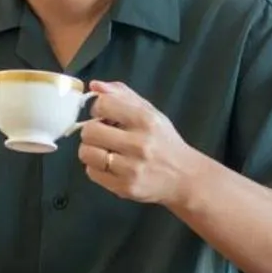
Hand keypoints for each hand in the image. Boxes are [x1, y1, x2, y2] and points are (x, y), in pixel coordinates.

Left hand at [76, 80, 201, 208]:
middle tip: (103, 135)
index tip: (104, 115)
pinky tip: (110, 165)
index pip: (103, 104)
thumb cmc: (164, 142)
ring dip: (91, 150)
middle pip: (89, 131)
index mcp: (145, 120)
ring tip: (104, 150)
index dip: (98, 108)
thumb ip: (123, 95)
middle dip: (92, 131)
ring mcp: (131, 168)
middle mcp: (138, 144)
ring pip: (86, 153)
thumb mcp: (151, 113)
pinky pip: (92, 173)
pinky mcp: (124, 187)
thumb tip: (95, 85)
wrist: (184, 177)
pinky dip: (96, 168)